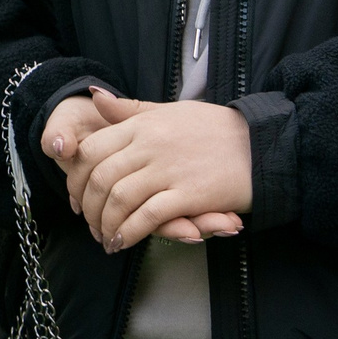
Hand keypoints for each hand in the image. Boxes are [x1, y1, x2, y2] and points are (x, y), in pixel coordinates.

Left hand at [60, 89, 249, 250]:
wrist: (260, 142)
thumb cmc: (213, 127)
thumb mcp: (167, 111)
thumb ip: (129, 110)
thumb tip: (94, 97)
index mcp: (141, 125)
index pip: (92, 150)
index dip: (77, 177)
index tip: (77, 195)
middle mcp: (149, 146)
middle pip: (101, 178)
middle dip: (89, 206)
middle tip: (88, 223)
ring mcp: (168, 170)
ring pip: (120, 199)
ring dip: (106, 223)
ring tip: (104, 237)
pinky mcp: (189, 194)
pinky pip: (150, 216)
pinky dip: (131, 232)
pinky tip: (123, 241)